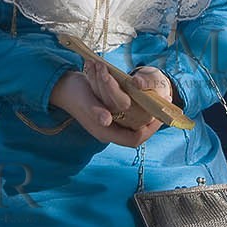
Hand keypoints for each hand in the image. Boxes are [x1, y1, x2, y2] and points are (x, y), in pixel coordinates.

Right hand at [48, 63, 163, 147]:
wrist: (64, 86)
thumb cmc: (75, 93)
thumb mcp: (85, 100)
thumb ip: (95, 111)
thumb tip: (106, 120)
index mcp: (104, 132)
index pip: (134, 140)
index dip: (149, 130)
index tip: (159, 116)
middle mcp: (109, 130)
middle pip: (137, 133)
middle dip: (151, 122)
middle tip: (162, 108)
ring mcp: (110, 123)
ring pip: (134, 125)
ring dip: (146, 115)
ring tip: (157, 103)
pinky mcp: (110, 114)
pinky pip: (129, 116)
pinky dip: (139, 109)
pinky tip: (145, 99)